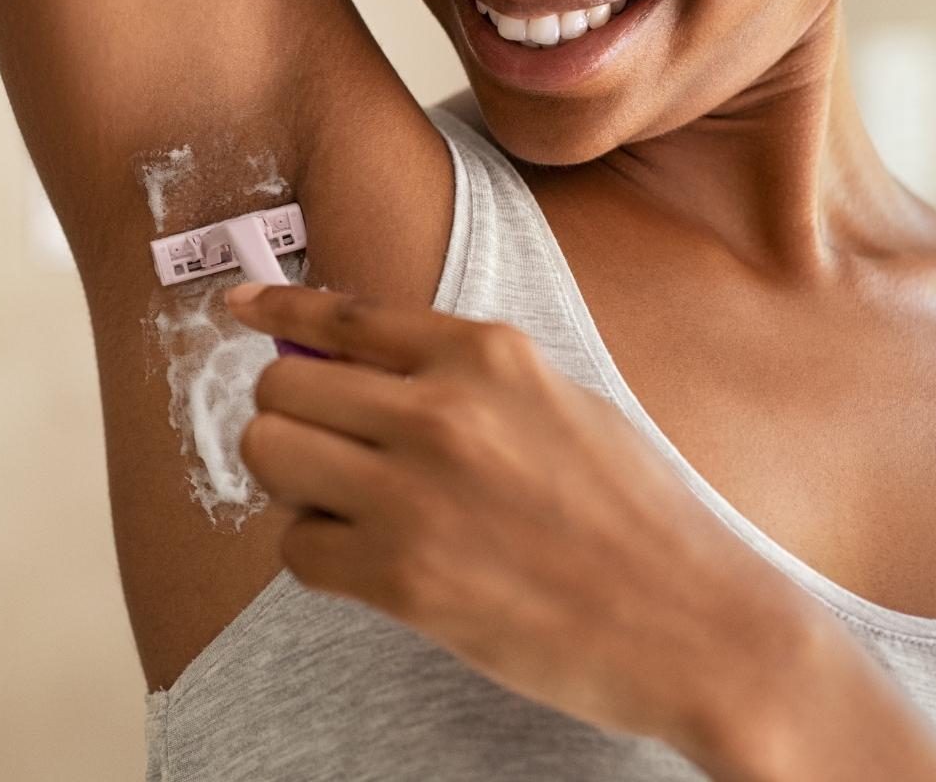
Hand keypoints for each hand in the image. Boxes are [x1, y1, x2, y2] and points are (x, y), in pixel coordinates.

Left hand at [225, 281, 821, 752]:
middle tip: (327, 455)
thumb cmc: (636, 517)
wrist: (699, 626)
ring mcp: (416, 493)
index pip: (341, 315)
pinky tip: (372, 567)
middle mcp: (442, 409)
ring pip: (270, 455)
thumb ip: (459, 377)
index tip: (235, 310)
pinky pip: (295, 547)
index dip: (276, 310)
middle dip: (290, 419)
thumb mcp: (557, 402)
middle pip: (281, 385)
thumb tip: (346, 360)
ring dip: (293, 486)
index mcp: (486, 353)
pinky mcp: (402, 577)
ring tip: (349, 510)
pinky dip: (319, 557)